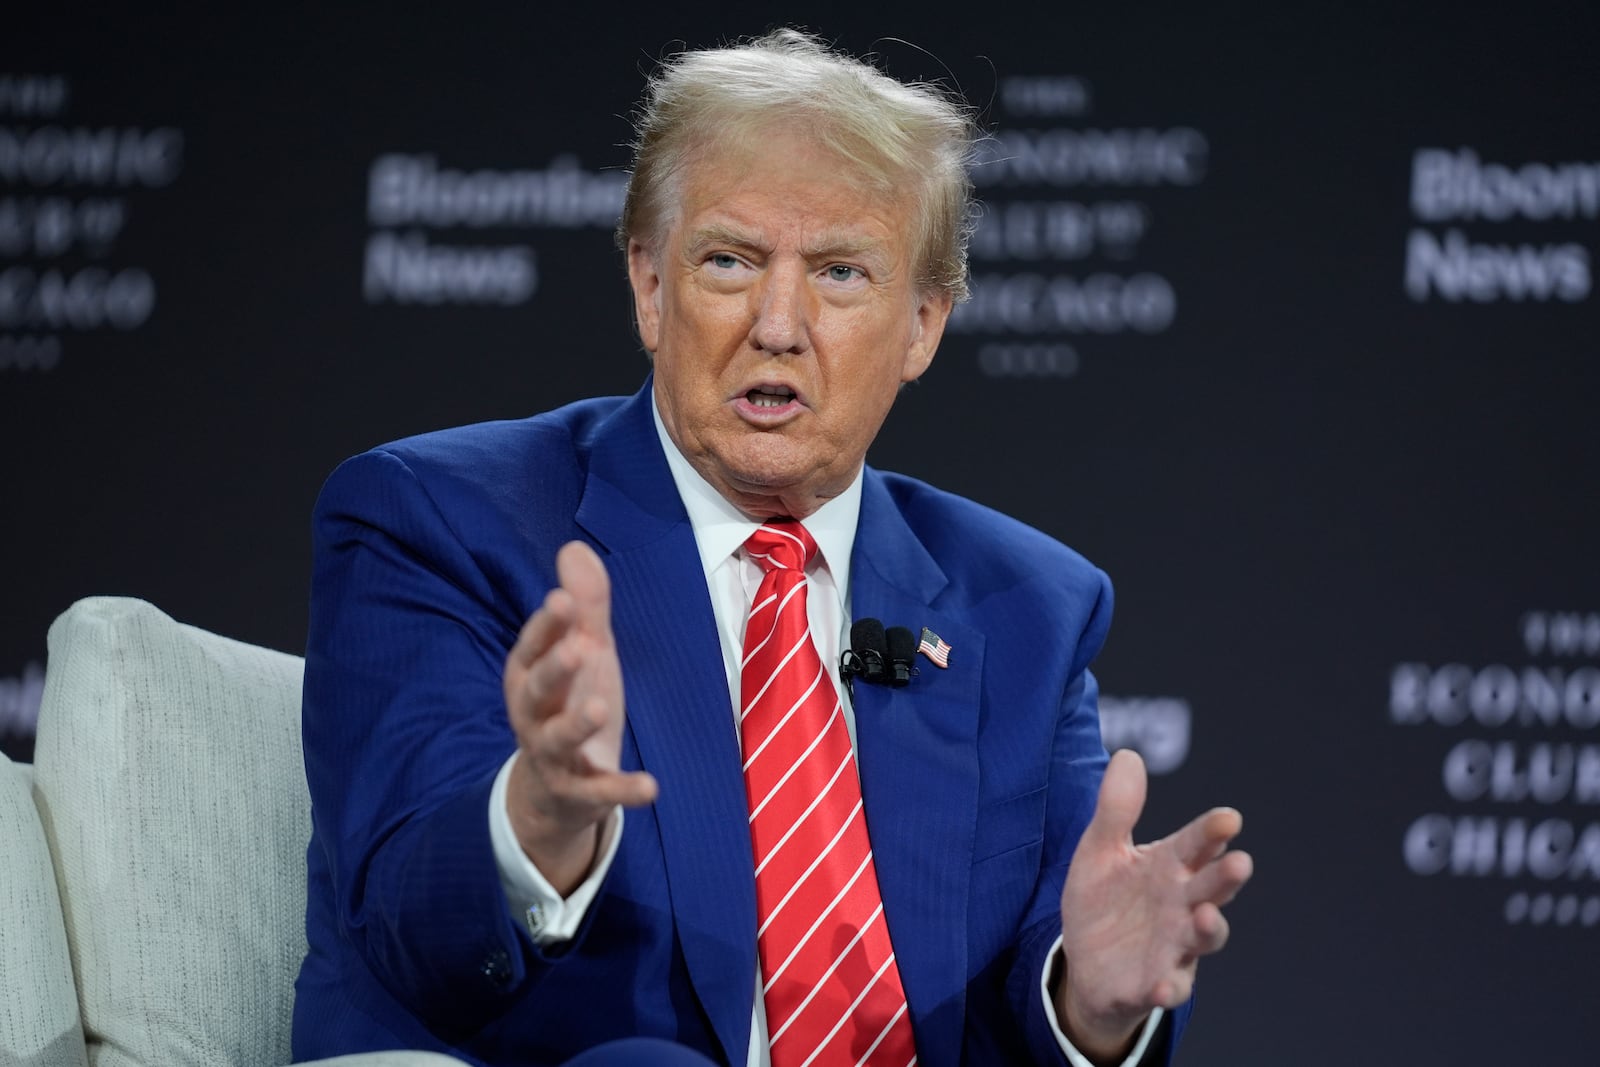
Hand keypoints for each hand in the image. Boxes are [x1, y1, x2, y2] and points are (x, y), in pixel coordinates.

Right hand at [502, 541, 657, 894]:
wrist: (555, 789)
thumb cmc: (568, 701)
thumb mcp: (583, 650)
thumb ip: (584, 605)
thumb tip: (574, 547)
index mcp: (530, 675)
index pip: (532, 647)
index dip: (545, 627)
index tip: (561, 600)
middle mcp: (533, 714)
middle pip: (537, 691)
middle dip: (553, 670)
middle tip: (575, 648)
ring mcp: (554, 755)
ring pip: (558, 739)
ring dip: (576, 724)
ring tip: (598, 707)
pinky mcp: (579, 792)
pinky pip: (599, 792)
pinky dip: (622, 791)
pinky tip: (650, 786)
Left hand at [1055, 749, 1252, 1060]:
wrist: (1088, 963)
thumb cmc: (1104, 900)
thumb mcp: (1100, 851)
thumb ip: (1117, 809)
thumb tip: (1128, 755)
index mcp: (1169, 866)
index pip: (1195, 844)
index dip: (1211, 831)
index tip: (1229, 818)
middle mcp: (1181, 904)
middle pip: (1210, 887)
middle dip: (1225, 876)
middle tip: (1239, 862)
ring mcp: (1175, 945)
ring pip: (1203, 936)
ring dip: (1210, 928)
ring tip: (1206, 917)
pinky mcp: (1158, 982)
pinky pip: (1170, 987)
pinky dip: (1169, 988)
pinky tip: (1162, 987)